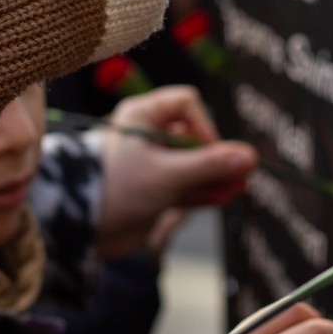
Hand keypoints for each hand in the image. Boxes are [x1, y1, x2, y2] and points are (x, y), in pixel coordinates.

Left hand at [97, 85, 255, 258]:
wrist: (81, 229)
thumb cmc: (116, 189)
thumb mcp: (166, 175)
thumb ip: (208, 166)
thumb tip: (251, 157)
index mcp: (142, 116)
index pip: (186, 104)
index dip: (204, 125)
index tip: (211, 151)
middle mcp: (148, 136)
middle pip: (193, 137)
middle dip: (216, 157)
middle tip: (242, 174)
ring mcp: (151, 164)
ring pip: (192, 164)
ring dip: (214, 176)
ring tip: (238, 188)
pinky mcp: (153, 190)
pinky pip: (185, 185)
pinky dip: (203, 190)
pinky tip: (223, 197)